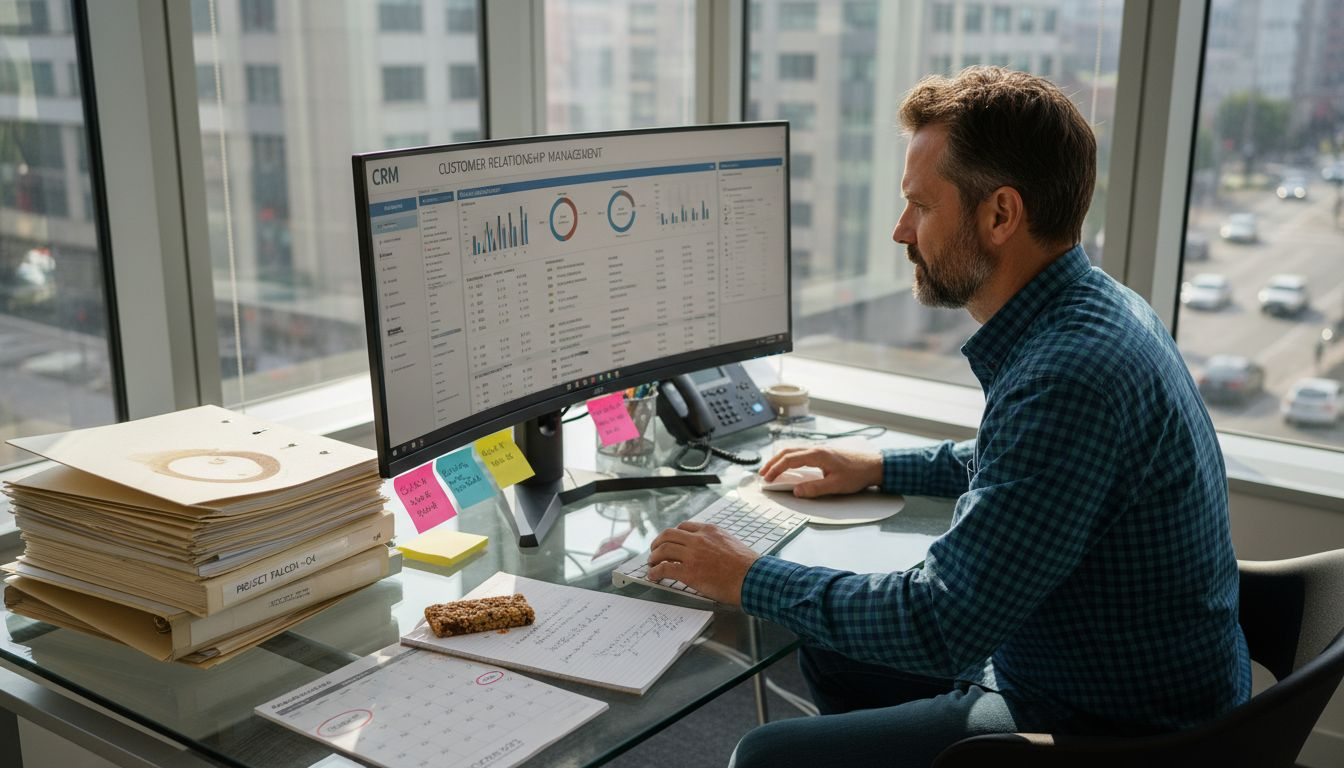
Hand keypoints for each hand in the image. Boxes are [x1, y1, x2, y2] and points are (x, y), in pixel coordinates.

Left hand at [646, 521, 758, 605]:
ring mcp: (693, 555)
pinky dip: (655, 572)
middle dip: (658, 543)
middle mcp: (699, 539)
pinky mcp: (689, 572)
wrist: (753, 578)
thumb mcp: (732, 543)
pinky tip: (653, 576)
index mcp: (710, 530)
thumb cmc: (748, 566)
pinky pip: (664, 568)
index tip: (669, 541)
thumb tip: (711, 551)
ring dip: (654, 557)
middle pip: (668, 535)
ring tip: (651, 564)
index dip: (673, 535)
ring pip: (663, 549)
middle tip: (654, 551)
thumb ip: (717, 542)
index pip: (684, 527)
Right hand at [759, 446, 882, 497]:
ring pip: (794, 451)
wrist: (874, 466)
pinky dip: (790, 458)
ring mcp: (820, 450)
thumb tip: (796, 491)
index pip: (789, 460)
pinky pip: (801, 453)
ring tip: (772, 469)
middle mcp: (816, 449)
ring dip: (780, 459)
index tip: (768, 479)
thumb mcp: (836, 486)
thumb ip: (815, 489)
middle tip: (763, 474)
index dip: (776, 469)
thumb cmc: (857, 474)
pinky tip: (789, 465)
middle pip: (788, 452)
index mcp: (817, 455)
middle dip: (773, 462)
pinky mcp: (824, 453)